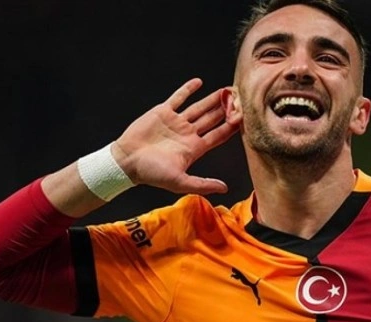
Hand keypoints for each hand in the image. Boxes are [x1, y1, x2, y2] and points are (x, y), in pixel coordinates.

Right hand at [112, 78, 239, 194]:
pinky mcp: (163, 112)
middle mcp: (188, 134)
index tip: (244, 117)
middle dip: (227, 109)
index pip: (219, 135)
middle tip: (241, 98)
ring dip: (213, 99)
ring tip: (227, 89)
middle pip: (213, 119)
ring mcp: (176, 122)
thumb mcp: (180, 182)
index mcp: (194, 148)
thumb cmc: (151, 173)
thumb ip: (202, 184)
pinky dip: (187, 90)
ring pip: (199, 107)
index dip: (231, 126)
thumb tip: (224, 189)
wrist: (126, 161)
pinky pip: (178, 98)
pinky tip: (199, 82)